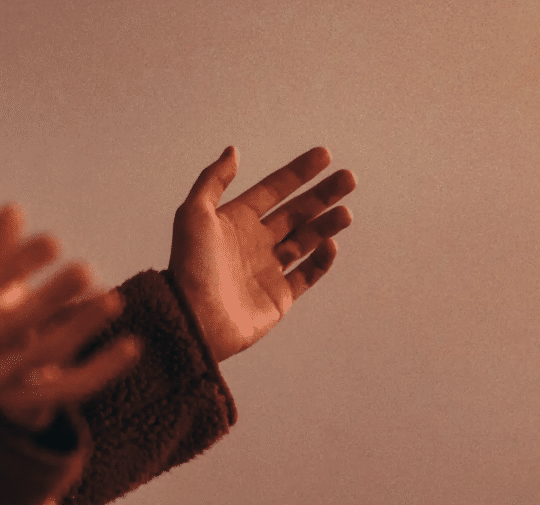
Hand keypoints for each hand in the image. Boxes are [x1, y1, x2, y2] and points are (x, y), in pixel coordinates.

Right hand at [0, 203, 140, 430]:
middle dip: (51, 296)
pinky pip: (73, 387)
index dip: (17, 263)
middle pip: (14, 324)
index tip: (55, 241)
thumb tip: (12, 211)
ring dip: (80, 326)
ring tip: (113, 298)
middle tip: (85, 268)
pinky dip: (104, 368)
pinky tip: (133, 346)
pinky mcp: (33, 404)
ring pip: (46, 354)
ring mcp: (3, 381)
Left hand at [169, 146, 355, 362]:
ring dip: (327, 224)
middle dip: (323, 195)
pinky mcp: (279, 297)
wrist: (194, 319)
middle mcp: (254, 242)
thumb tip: (234, 150)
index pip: (274, 189)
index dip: (298, 172)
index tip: (324, 155)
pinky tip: (330, 244)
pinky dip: (321, 261)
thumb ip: (214, 180)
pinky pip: (307, 274)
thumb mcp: (194, 214)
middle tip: (349, 178)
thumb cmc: (190, 266)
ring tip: (346, 213)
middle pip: (296, 212)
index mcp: (236, 220)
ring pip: (306, 240)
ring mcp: (268, 269)